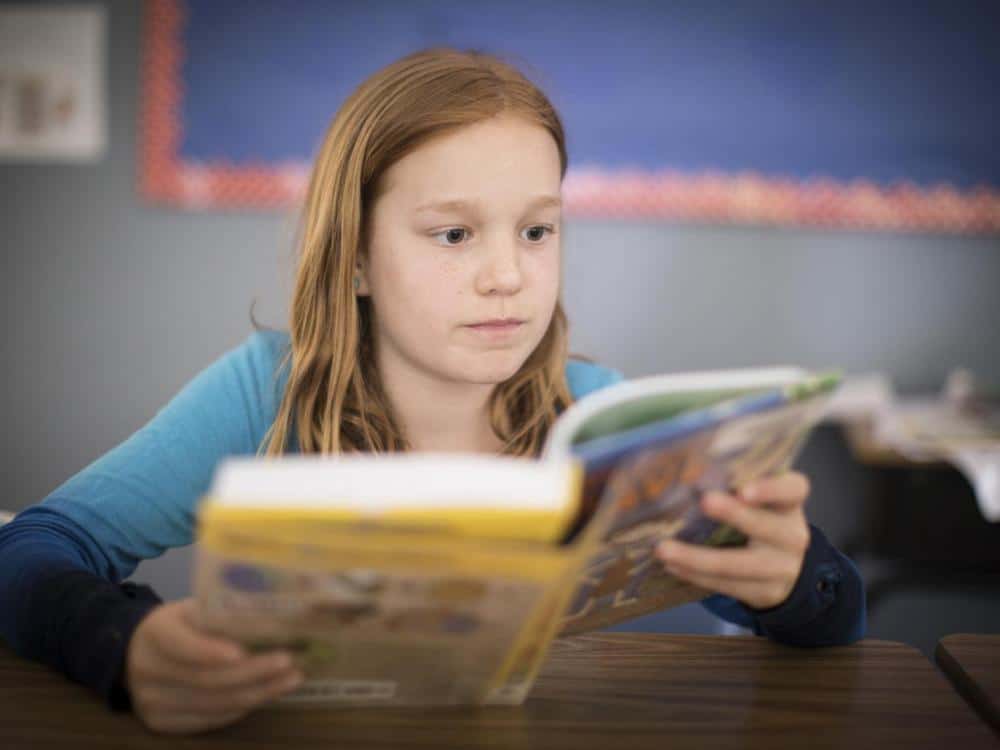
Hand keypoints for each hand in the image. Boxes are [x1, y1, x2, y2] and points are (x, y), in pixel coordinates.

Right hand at [126, 598, 302, 733]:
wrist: (138, 653)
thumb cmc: (181, 624)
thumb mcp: (193, 608)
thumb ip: (222, 610)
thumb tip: (279, 609)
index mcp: (155, 632)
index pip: (181, 644)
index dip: (209, 651)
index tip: (242, 652)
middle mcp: (148, 671)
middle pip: (206, 679)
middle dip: (252, 672)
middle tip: (288, 662)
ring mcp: (151, 703)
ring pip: (214, 703)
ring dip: (258, 692)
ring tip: (291, 679)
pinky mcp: (162, 724)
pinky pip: (211, 720)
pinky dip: (243, 707)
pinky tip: (267, 693)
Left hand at [656, 471, 811, 610]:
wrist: (785, 568)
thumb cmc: (759, 519)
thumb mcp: (760, 501)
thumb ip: (735, 485)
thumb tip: (682, 472)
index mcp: (790, 504)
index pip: (793, 490)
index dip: (771, 488)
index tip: (744, 489)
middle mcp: (792, 535)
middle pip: (765, 526)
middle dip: (733, 515)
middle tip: (704, 502)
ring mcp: (782, 568)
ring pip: (738, 564)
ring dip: (696, 557)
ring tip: (663, 549)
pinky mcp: (765, 592)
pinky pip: (727, 585)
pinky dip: (696, 575)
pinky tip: (672, 566)